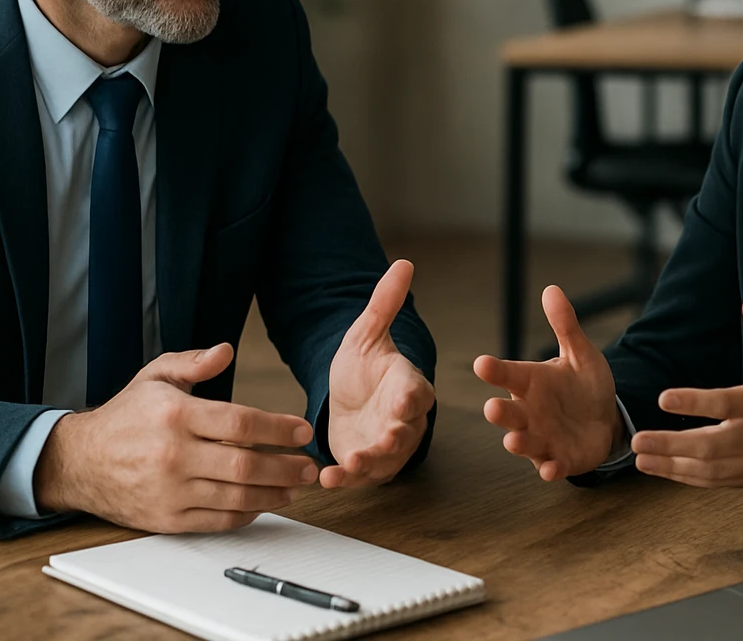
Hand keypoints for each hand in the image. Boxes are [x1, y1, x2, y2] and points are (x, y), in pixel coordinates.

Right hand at [33, 343, 318, 532]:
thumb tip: (227, 350)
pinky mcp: (166, 518)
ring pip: (236, 496)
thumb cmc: (125, 416)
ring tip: (295, 487)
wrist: (80, 462)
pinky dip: (246, 514)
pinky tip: (263, 504)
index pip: (240, 422)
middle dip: (286, 467)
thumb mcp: (154, 377)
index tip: (301, 430)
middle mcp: (174, 454)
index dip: (278, 427)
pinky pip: (217, 520)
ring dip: (274, 494)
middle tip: (310, 467)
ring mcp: (170, 490)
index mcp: (175, 414)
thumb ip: (192, 362)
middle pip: (245, 464)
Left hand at [323, 260, 435, 487]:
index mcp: (408, 387)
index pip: (417, 393)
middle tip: (381, 441)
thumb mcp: (367, 334)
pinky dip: (344, 481)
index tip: (403, 400)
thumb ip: (384, 304)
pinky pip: (358, 477)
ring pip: (384, 460)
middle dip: (394, 439)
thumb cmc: (364, 366)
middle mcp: (403, 421)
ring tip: (350, 464)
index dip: (411, 398)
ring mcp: (384, 447)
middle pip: (405, 433)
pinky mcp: (363, 466)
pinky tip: (325, 480)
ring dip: (369, 464)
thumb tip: (403, 262)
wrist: (346, 398)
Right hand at [474, 284, 624, 480]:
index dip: (494, 370)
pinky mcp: (559, 460)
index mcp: (529, 382)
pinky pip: (551, 467)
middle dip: (500, 412)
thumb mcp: (580, 353)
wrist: (605, 419)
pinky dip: (550, 470)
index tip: (482, 364)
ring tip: (512, 441)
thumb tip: (551, 288)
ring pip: (524, 442)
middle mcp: (529, 412)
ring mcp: (541, 438)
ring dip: (518, 443)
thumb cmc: (583, 384)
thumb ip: (565, 325)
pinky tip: (551, 470)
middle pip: (508, 412)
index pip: (507, 374)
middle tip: (492, 408)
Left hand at [631, 294, 742, 493]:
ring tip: (640, 459)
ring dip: (672, 466)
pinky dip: (688, 479)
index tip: (662, 399)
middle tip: (637, 439)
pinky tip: (664, 471)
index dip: (694, 402)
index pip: (726, 403)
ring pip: (709, 469)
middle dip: (671, 444)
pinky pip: (717, 482)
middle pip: (710, 445)